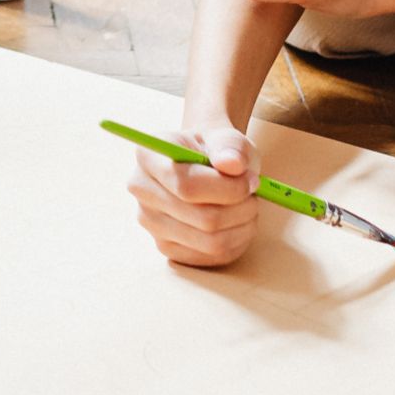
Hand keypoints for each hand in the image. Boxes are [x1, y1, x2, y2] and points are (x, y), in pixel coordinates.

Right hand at [129, 121, 259, 269]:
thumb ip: (231, 146)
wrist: (206, 164)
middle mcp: (141, 190)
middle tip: (253, 193)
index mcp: (149, 156)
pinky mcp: (166, 247)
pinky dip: (236, 241)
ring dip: (242, 225)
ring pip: (210, 241)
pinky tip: (237, 222)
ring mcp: (150, 222)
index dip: (227, 188)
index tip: (250, 180)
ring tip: (248, 206)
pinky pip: (212, 256)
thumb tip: (232, 164)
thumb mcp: (227, 138)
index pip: (186, 184)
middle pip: (202, 217)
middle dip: (241, 208)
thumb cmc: (216, 149)